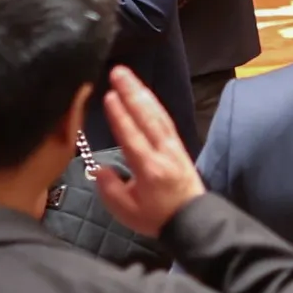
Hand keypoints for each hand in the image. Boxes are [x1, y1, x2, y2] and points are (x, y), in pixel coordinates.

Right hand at [90, 68, 204, 234]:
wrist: (193, 221)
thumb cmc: (156, 217)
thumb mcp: (125, 210)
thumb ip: (109, 188)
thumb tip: (99, 168)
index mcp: (149, 169)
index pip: (132, 137)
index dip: (121, 116)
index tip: (110, 96)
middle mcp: (163, 153)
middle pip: (147, 118)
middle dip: (132, 93)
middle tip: (118, 72)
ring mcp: (174, 148)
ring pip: (158, 115)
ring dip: (142, 93)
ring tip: (128, 76)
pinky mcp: (179, 147)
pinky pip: (165, 121)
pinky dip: (154, 104)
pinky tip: (145, 94)